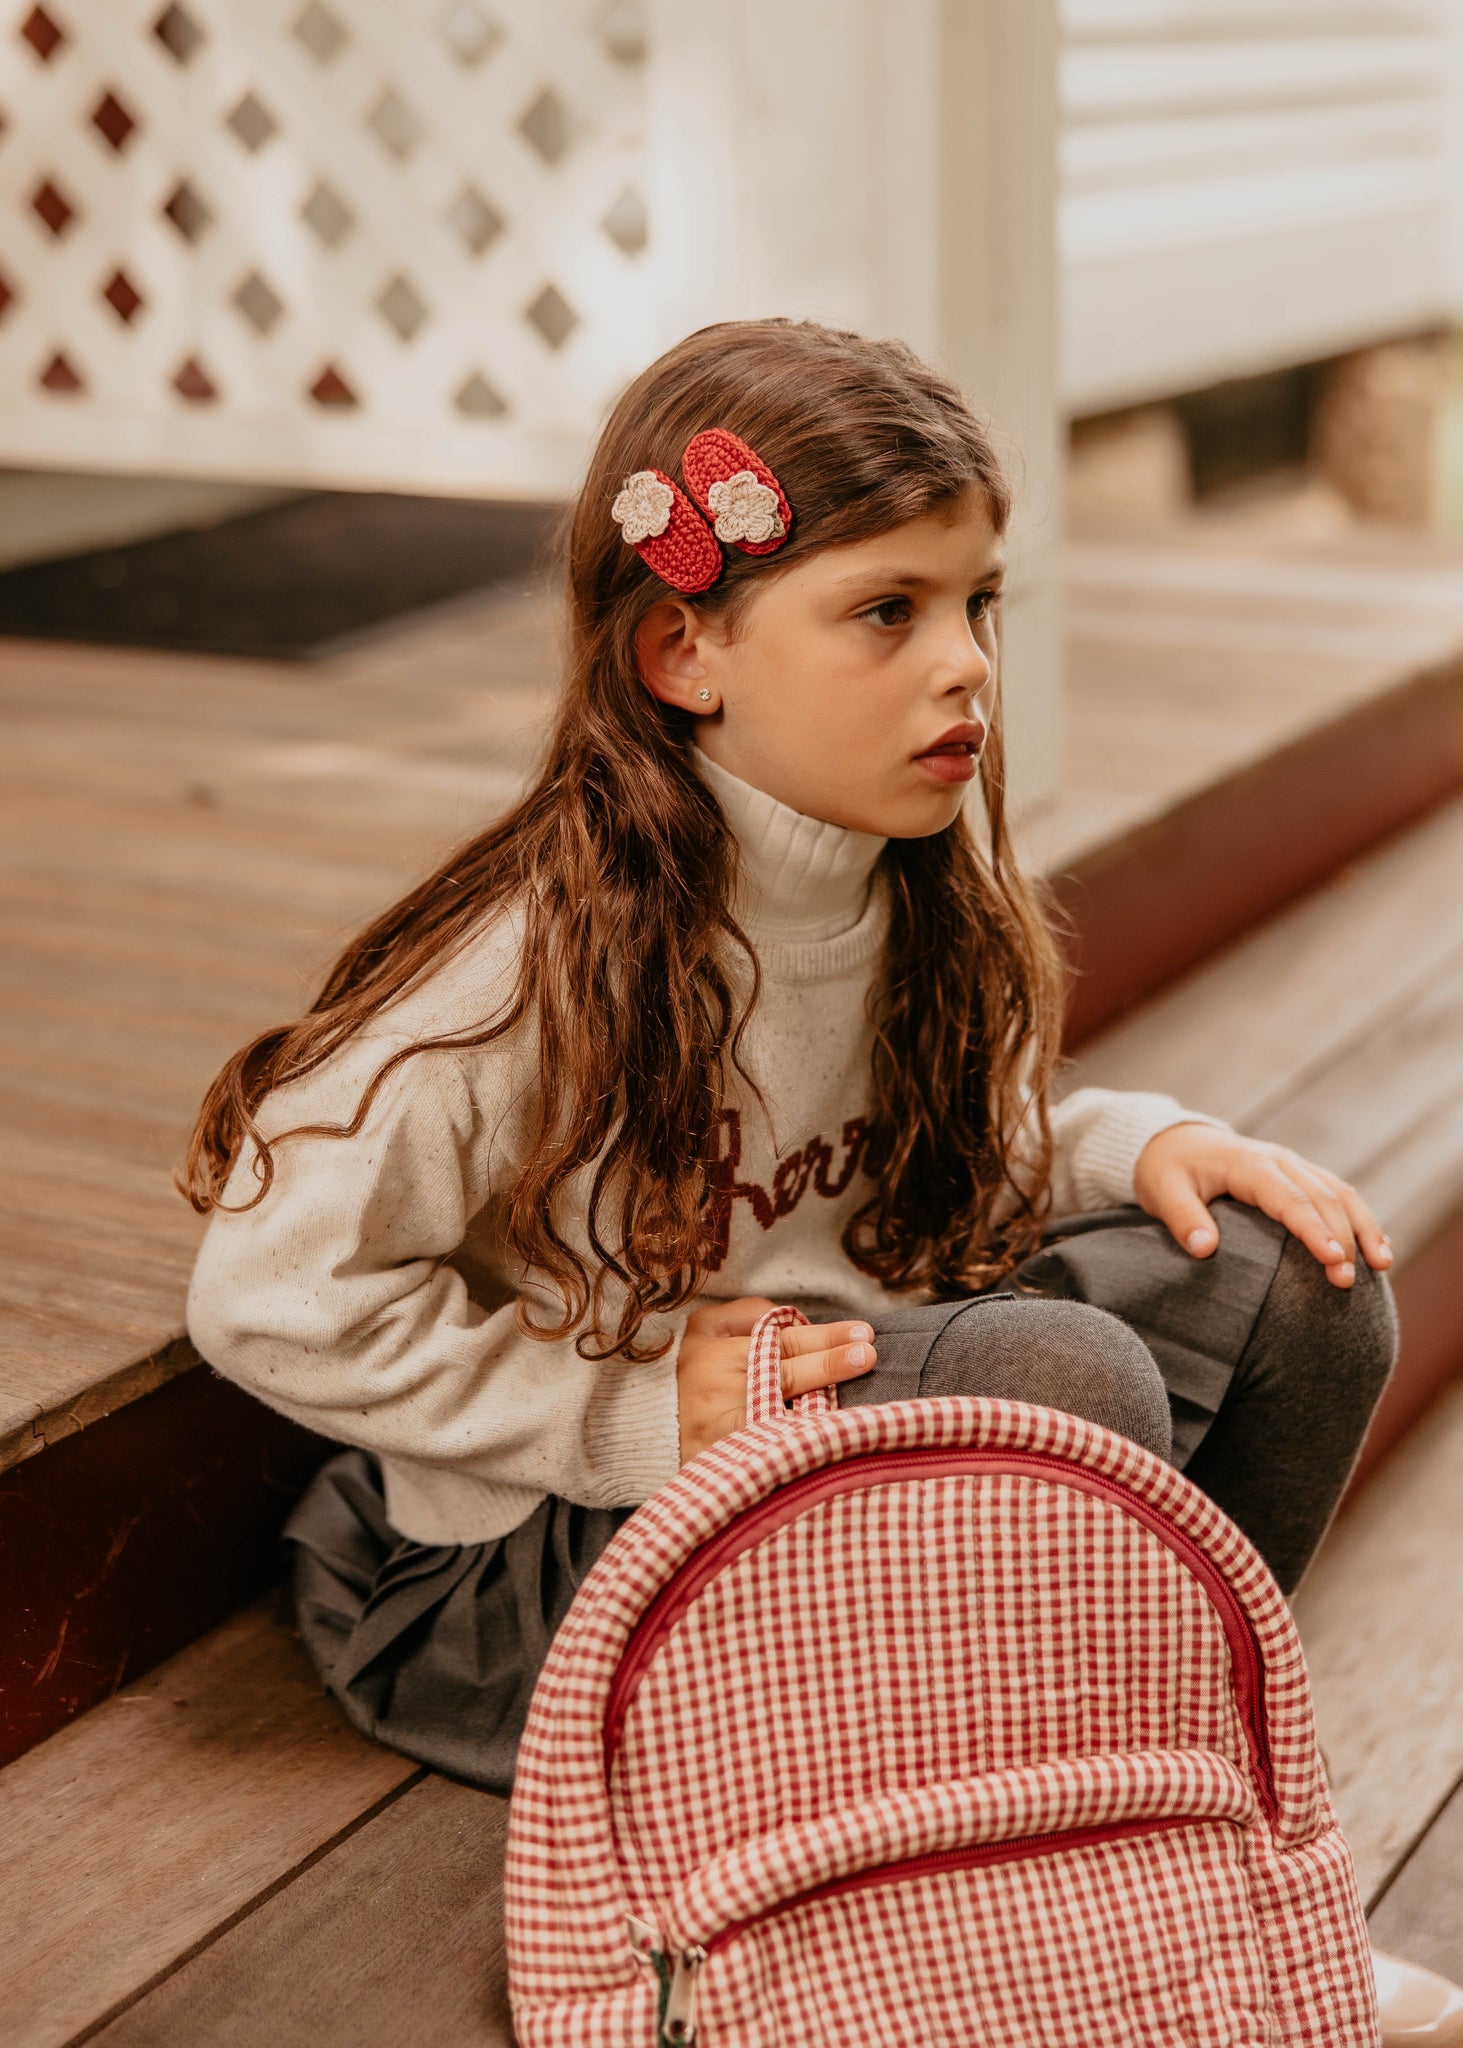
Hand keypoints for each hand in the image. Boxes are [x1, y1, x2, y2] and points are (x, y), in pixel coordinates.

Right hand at [676, 1295, 876, 1461]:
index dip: (823, 1338)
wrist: (652, 1433)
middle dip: (829, 1363)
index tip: (860, 1335)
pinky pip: (773, 1450)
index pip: (779, 1341)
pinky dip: (802, 1444)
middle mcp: (718, 1388)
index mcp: (714, 1349)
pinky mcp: (729, 1461)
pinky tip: (831, 1439)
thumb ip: (748, 1315)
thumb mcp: (706, 1331)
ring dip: (824, 1405)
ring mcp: (723, 1429)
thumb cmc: (692, 1374)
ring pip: (783, 1415)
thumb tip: (799, 1321)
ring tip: (858, 1394)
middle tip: (868, 1354)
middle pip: (785, 1373)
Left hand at [1132, 1123, 1392, 1288]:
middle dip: (1343, 1238)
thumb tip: (1205, 1250)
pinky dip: (1360, 1220)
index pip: (1290, 1199)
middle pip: (1324, 1198)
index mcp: (1249, 1164)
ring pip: (1341, 1193)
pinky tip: (1378, 1250)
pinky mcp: (1299, 1177)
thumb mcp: (1162, 1191)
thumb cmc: (1167, 1170)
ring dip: (1364, 1227)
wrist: (1172, 1141)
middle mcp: (1280, 1161)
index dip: (1314, 1230)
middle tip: (1347, 1282)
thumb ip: (1183, 1219)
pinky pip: (1338, 1195)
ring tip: (1383, 1265)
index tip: (1332, 1261)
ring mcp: (1293, 1167)